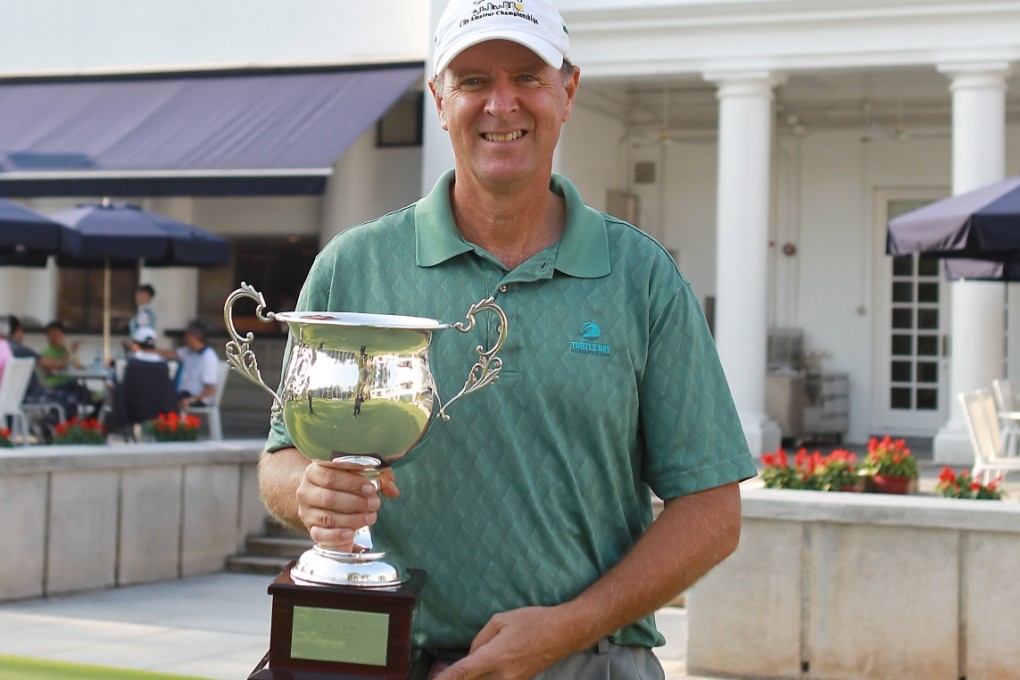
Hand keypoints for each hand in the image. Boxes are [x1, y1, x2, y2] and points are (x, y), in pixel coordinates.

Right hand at [296, 459, 398, 550]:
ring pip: (328, 517)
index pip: (330, 474)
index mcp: (315, 470)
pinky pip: (320, 535)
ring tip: (371, 517)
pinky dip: (336, 536)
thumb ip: (379, 478)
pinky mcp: (310, 528)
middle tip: (375, 504)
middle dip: (356, 502)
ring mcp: (306, 510)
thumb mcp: (362, 474)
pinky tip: (351, 534)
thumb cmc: (345, 482)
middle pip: (329, 497)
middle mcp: (306, 490)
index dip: (352, 482)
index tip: (371, 488)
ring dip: (352, 519)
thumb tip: (393, 491)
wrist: (322, 496)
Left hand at [432, 607, 577, 679]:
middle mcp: (501, 675)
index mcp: (494, 657)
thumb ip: (481, 640)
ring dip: (469, 678)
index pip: (462, 673)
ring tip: (458, 669)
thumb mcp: (500, 620)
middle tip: (436, 672)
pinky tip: (476, 670)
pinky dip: (481, 678)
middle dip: (454, 679)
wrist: (563, 633)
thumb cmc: (532, 621)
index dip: (445, 679)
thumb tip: (472, 655)